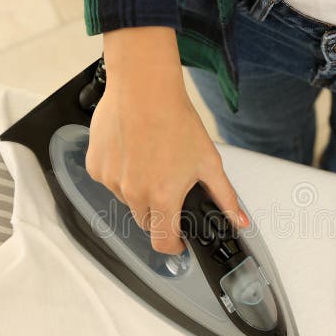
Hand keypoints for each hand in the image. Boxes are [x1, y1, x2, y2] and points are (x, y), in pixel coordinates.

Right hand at [86, 27, 247, 254]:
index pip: (162, 242)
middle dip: (159, 213)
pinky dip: (121, 173)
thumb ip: (224, 197)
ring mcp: (111, 181)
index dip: (173, 246)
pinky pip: (110, 181)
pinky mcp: (96, 166)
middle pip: (146, 222)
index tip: (177, 241)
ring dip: (139, 191)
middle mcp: (133, 194)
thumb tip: (238, 221)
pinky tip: (134, 152)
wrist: (144, 88)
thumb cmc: (175, 120)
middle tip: (169, 187)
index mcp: (163, 198)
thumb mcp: (209, 162)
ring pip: (127, 200)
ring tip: (152, 161)